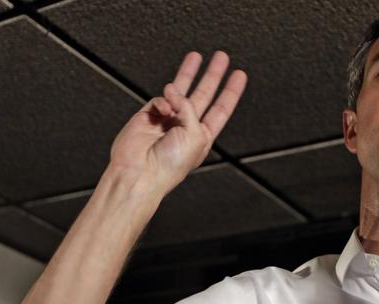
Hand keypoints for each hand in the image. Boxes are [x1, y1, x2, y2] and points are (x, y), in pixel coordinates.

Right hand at [109, 51, 246, 200]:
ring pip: (180, 91)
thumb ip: (190, 108)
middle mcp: (186, 128)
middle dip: (212, 76)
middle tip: (221, 58)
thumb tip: (174, 89)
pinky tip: (164, 107)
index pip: (221, 109)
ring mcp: (167, 121)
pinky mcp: (148, 116)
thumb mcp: (195, 135)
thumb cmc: (170, 164)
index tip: (239, 75)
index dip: (230, 92)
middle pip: (204, 95)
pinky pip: (160, 99)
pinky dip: (163, 100)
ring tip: (196, 56)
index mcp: (202, 137)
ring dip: (189, 73)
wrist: (140, 172)